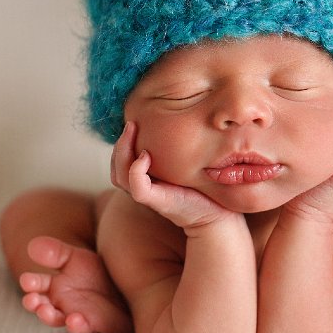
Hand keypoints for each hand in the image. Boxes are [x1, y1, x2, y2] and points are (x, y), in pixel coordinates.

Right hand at [111, 120, 242, 233]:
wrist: (217, 213)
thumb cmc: (203, 186)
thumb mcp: (185, 162)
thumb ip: (173, 149)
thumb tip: (174, 119)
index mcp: (146, 179)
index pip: (119, 162)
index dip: (121, 144)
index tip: (134, 123)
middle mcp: (144, 188)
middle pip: (115, 168)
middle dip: (119, 144)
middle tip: (131, 123)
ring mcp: (150, 196)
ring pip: (119, 176)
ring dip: (122, 151)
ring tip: (133, 131)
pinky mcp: (159, 202)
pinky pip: (137, 187)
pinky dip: (135, 169)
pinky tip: (146, 156)